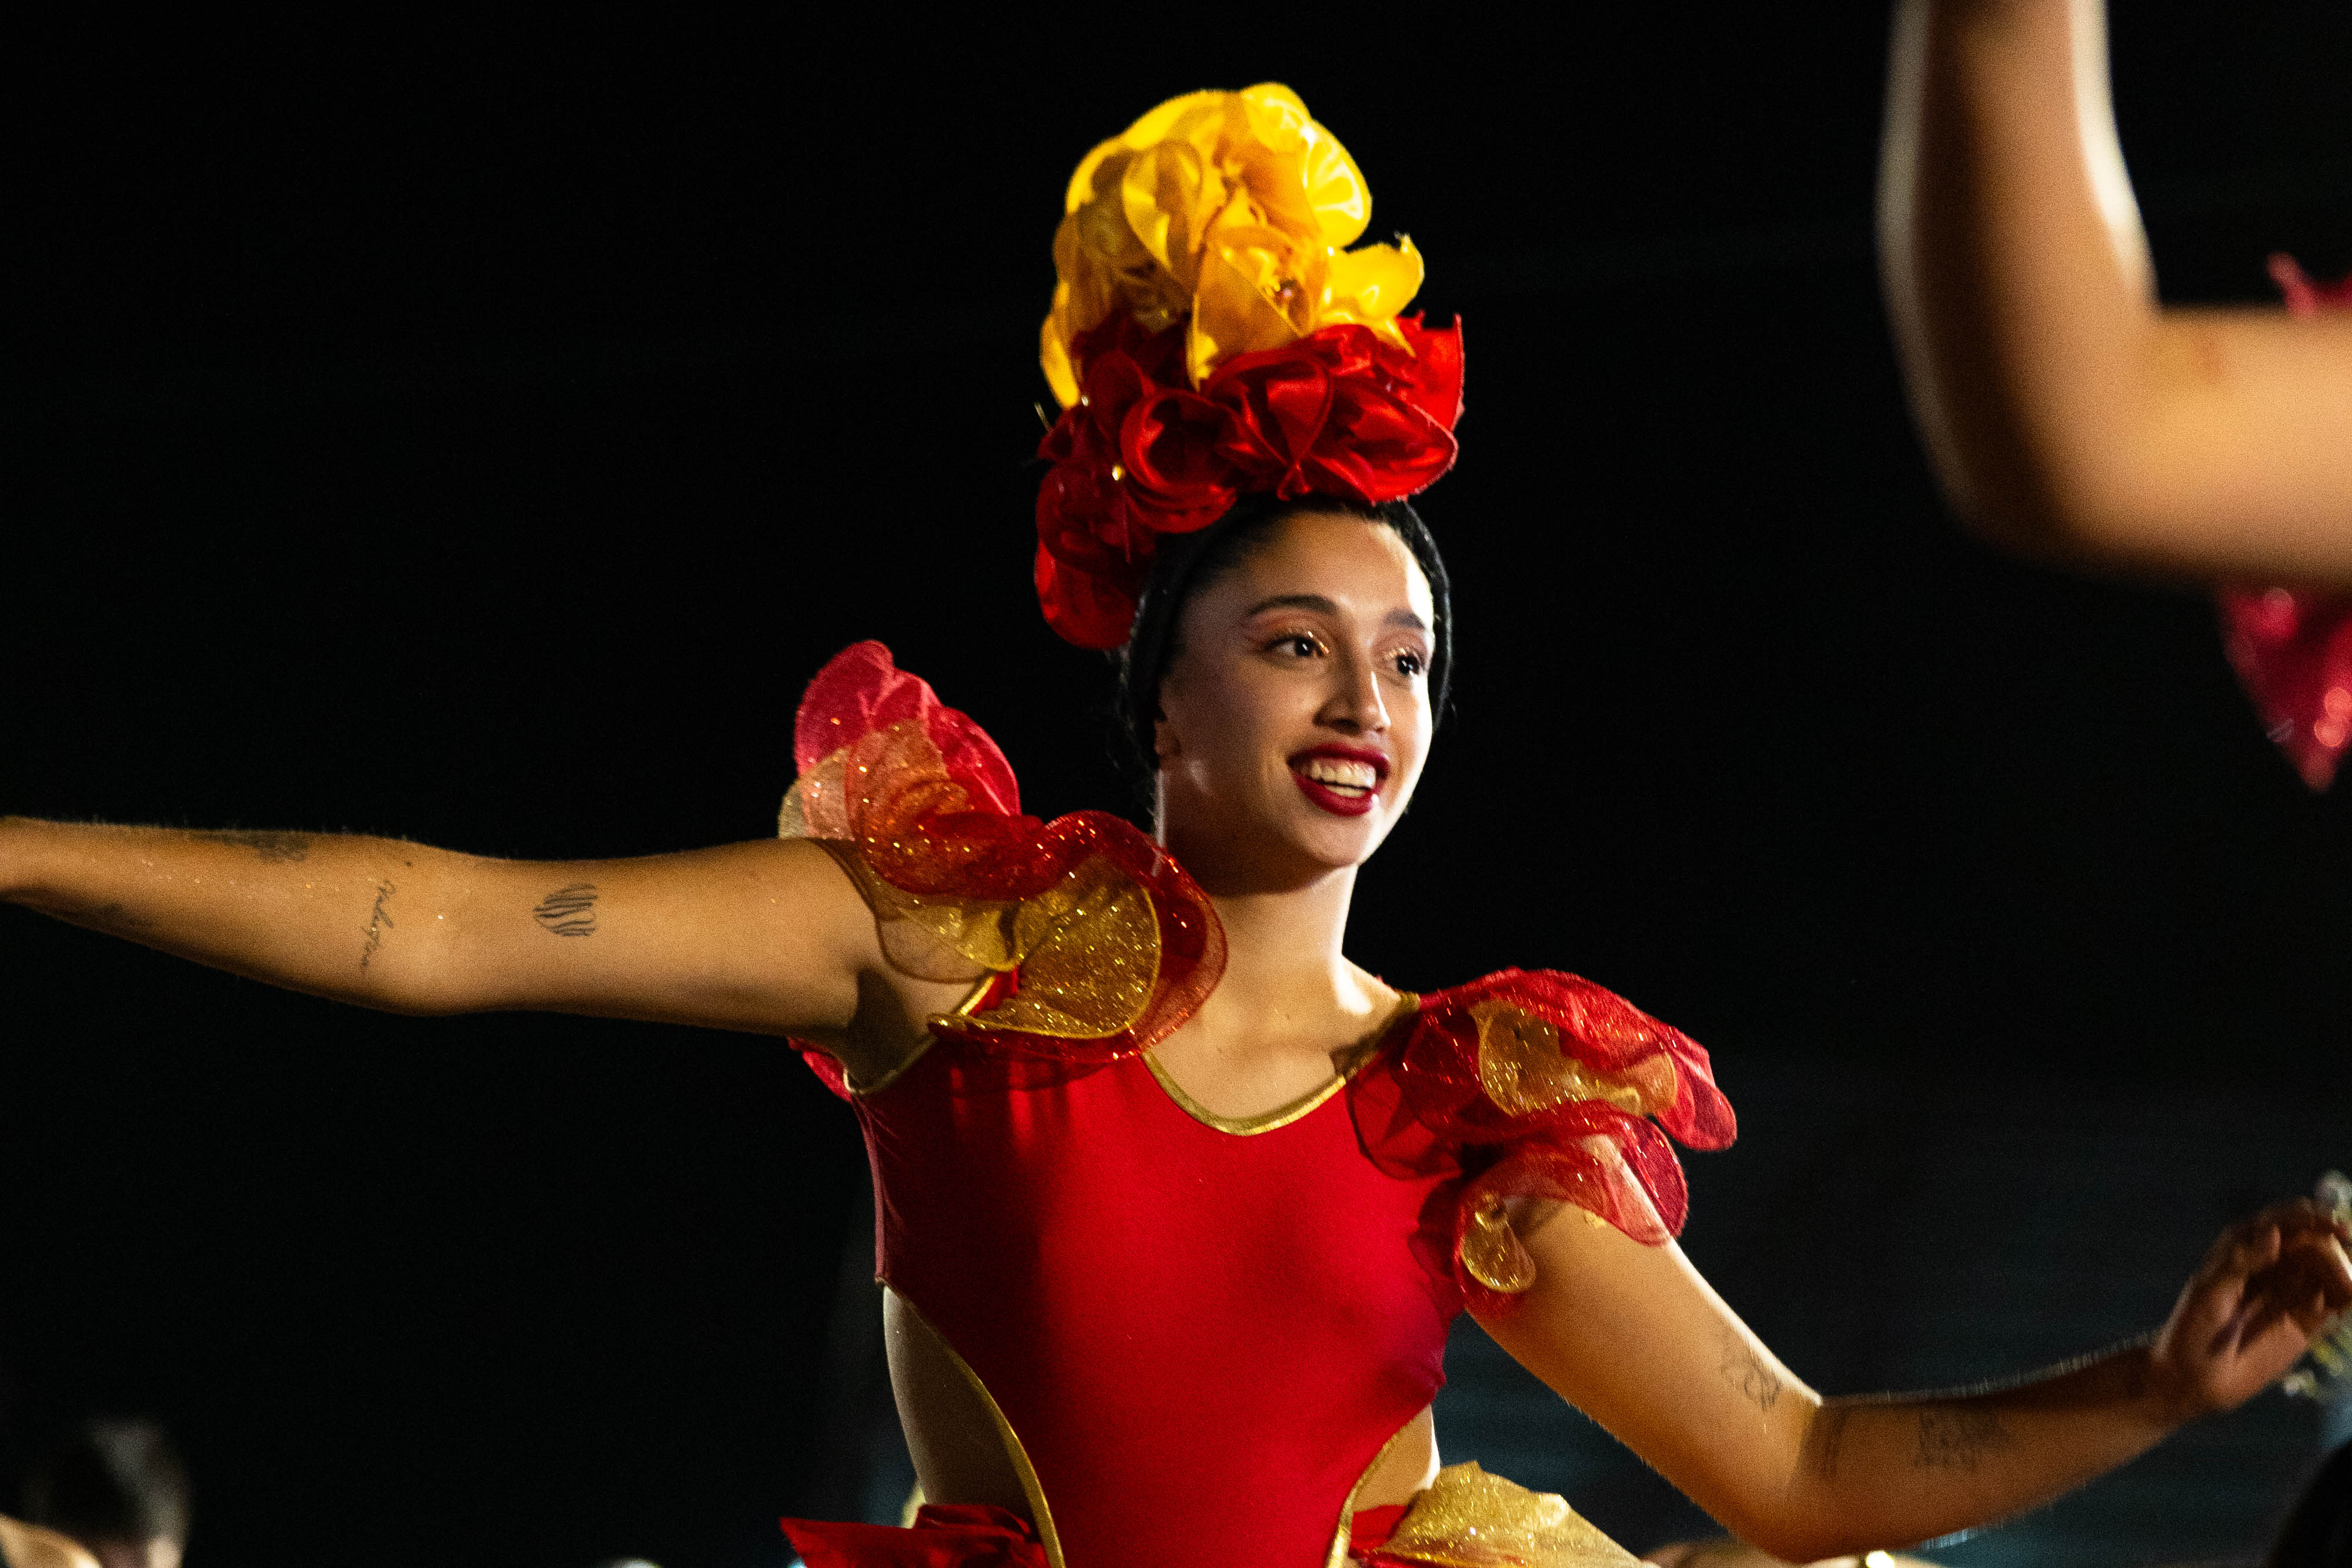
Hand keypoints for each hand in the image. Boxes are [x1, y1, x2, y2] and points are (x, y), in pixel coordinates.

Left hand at [2149, 1199, 2351, 1419]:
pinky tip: (2346, 1304)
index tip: (2335, 1227)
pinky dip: (2347, 1299)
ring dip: (2345, 1275)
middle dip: (2334, 1251)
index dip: (2312, 1218)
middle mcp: (2272, 1264)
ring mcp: (2291, 1292)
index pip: (2284, 1221)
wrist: (2193, 1377)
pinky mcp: (2306, 1321)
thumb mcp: (2209, 1293)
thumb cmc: (2191, 1329)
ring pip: (2331, 1271)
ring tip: (2345, 1294)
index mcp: (2244, 1247)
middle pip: (2314, 1243)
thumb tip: (2274, 1233)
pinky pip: (2336, 1303)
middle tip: (2341, 1279)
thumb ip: (2241, 1263)